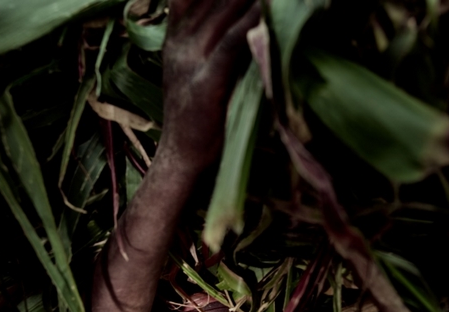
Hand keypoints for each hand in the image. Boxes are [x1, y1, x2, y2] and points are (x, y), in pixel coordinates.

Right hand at [160, 0, 260, 167]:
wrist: (180, 159)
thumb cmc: (197, 119)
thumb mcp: (192, 71)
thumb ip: (208, 41)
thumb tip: (245, 23)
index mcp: (177, 36)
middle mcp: (182, 41)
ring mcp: (191, 59)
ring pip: (225, 10)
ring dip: (255, 0)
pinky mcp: (207, 81)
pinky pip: (234, 41)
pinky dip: (255, 23)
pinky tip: (272, 10)